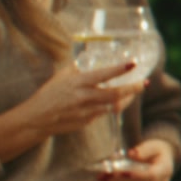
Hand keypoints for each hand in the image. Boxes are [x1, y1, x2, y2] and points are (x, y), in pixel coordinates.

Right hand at [0, 61, 141, 162]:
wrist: (36, 120)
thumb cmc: (48, 95)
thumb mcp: (61, 77)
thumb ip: (77, 69)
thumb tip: (88, 59)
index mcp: (77, 83)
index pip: (103, 75)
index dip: (119, 70)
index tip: (132, 64)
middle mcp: (84, 97)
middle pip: (115, 94)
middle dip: (133, 88)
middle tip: (144, 83)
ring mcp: (86, 111)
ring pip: (114, 105)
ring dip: (127, 98)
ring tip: (135, 91)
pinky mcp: (87, 122)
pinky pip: (104, 112)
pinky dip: (112, 106)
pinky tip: (117, 101)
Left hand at [100, 139, 175, 180]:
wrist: (161, 159)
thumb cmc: (156, 150)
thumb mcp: (153, 145)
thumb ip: (144, 149)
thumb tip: (133, 154)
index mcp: (165, 170)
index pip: (151, 175)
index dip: (136, 175)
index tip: (122, 172)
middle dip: (120, 180)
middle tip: (106, 174)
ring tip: (102, 178)